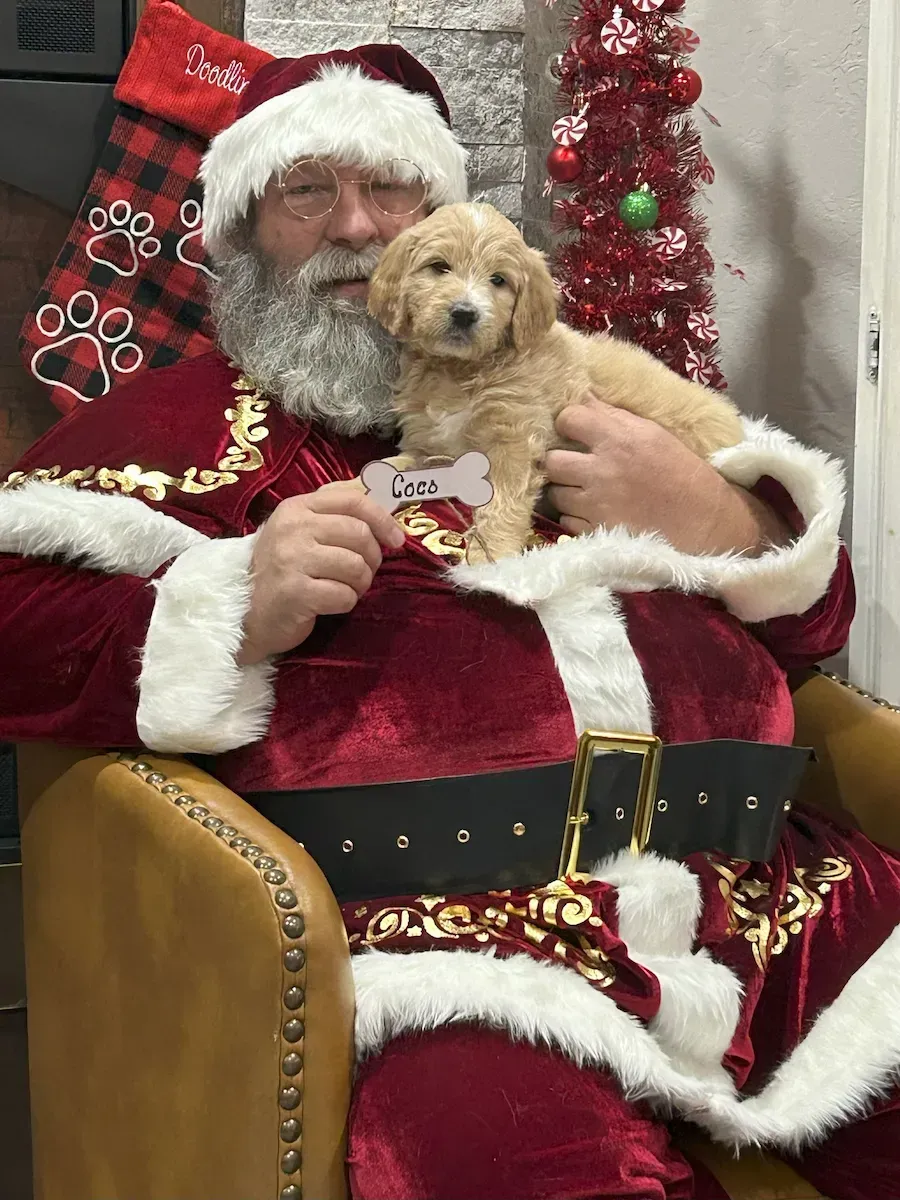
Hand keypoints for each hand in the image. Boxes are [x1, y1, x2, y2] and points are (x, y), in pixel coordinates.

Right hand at [238, 487, 404, 664]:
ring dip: (360, 584)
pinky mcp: (295, 592)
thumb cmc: (282, 570)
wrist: (244, 612)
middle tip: (362, 573)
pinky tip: (329, 603)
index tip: (397, 539)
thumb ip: (337, 511)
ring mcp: (291, 559)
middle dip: (372, 559)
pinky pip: (344, 596)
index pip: (353, 500)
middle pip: (360, 534)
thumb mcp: (301, 530)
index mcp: (297, 507)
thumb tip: (386, 497)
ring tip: (344, 588)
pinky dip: (345, 603)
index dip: (383, 519)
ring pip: (356, 566)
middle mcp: (292, 528)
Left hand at [545, 396, 791, 555]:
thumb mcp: (654, 434)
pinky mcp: (595, 532)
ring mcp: (595, 504)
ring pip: (555, 494)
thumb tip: (583, 397)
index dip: (568, 424)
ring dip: (567, 492)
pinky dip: (575, 517)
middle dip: (559, 462)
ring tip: (587, 492)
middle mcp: (601, 470)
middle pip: (551, 461)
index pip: (568, 418)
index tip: (576, 431)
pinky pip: (565, 521)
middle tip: (574, 466)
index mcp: (618, 438)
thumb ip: (615, 417)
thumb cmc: (682, 472)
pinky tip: (595, 512)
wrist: (705, 520)